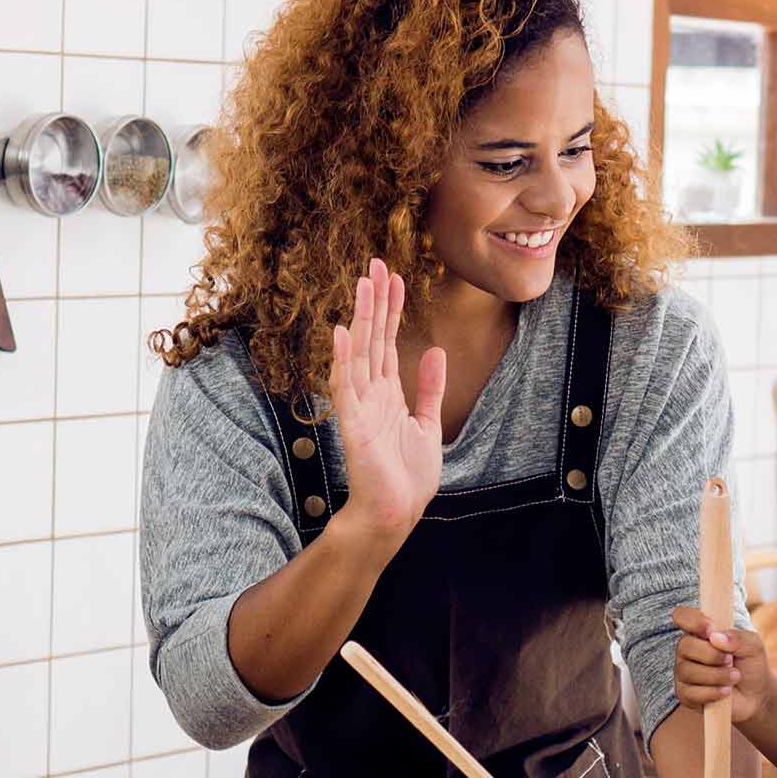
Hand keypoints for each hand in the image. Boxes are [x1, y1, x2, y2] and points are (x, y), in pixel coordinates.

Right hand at [328, 258, 446, 540]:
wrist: (396, 513)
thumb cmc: (408, 477)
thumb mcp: (428, 424)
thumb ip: (429, 388)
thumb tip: (434, 350)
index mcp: (388, 393)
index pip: (388, 341)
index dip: (391, 309)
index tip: (394, 276)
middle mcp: (370, 394)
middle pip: (372, 338)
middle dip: (375, 301)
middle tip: (377, 264)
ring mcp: (359, 407)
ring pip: (359, 353)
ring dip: (361, 318)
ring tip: (364, 284)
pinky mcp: (352, 425)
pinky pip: (345, 387)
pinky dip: (343, 359)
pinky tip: (342, 332)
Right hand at [671, 604, 776, 723]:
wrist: (755, 695)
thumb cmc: (750, 665)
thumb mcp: (753, 646)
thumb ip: (738, 638)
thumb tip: (716, 637)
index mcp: (701, 632)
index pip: (683, 616)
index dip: (692, 620)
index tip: (711, 629)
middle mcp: (688, 650)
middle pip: (684, 646)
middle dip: (711, 655)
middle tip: (730, 661)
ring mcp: (684, 672)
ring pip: (688, 671)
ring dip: (716, 675)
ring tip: (734, 677)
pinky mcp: (685, 694)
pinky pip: (690, 693)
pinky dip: (712, 692)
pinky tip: (725, 691)